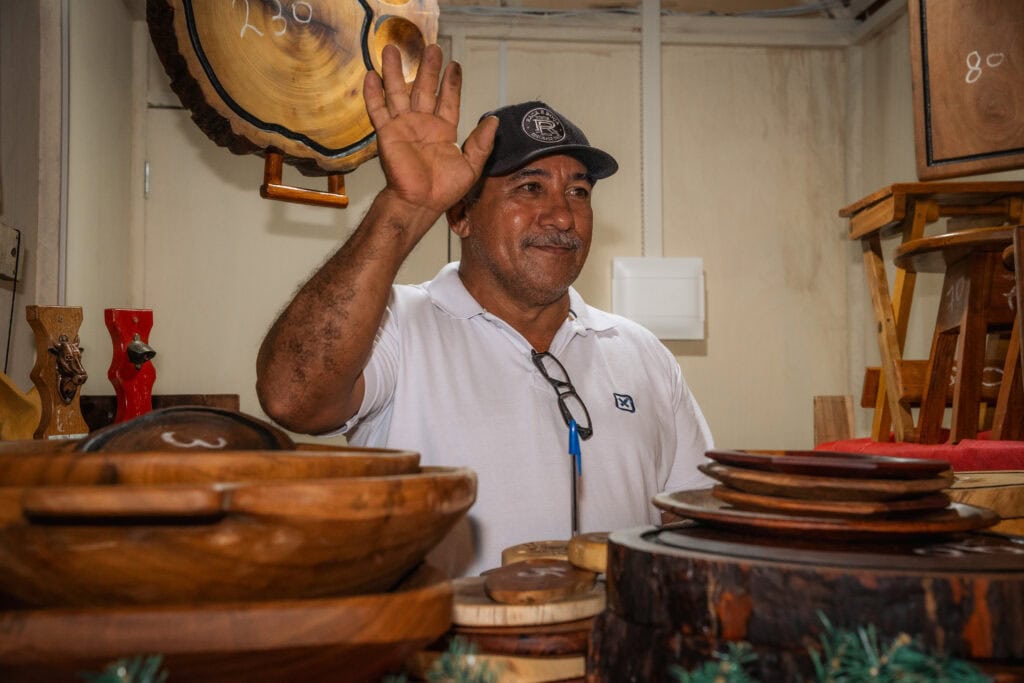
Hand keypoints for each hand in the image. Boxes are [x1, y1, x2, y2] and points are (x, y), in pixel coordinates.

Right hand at [363, 44, 496, 215]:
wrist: (420, 203)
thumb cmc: (444, 190)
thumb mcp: (471, 166)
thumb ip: (481, 143)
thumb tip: (493, 120)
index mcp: (443, 131)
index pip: (448, 100)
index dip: (451, 83)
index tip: (454, 65)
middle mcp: (422, 125)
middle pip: (424, 89)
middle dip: (428, 69)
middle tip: (432, 48)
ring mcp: (404, 127)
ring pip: (399, 93)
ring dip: (396, 72)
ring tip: (393, 49)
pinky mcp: (387, 134)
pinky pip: (379, 110)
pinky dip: (374, 93)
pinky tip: (372, 75)